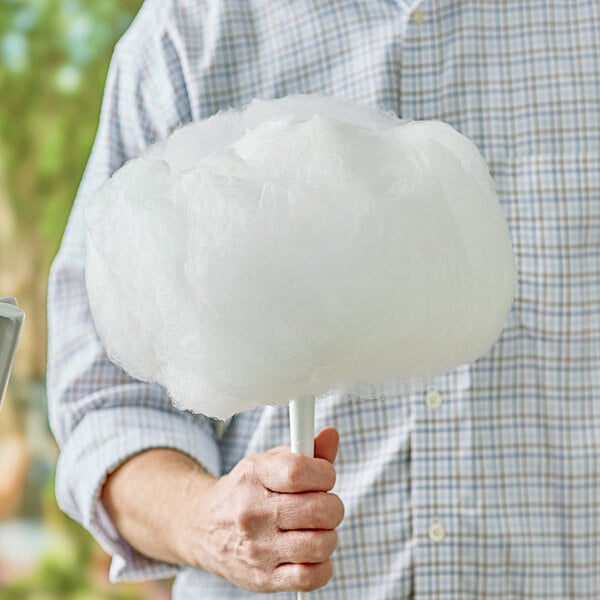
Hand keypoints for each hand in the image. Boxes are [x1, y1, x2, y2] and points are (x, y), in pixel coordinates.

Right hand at [188, 427, 343, 592]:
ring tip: (318, 529)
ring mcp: (257, 548)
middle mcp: (253, 512)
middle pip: (318, 510)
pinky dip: (323, 566)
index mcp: (255, 475)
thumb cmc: (246, 490)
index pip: (299, 472)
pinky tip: (313, 554)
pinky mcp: (262, 578)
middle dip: (333, 506)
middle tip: (326, 505)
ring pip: (320, 544)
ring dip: (329, 535)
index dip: (325, 473)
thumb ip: (306, 450)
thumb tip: (332, 435)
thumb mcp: (268, 462)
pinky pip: (310, 577)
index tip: (326, 477)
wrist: (203, 526)